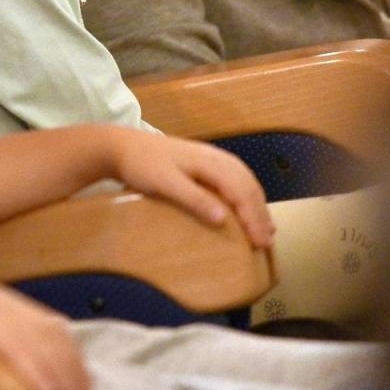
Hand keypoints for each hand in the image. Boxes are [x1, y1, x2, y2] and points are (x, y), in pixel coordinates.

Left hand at [113, 132, 274, 247]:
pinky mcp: (204, 162)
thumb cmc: (141, 165)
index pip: (241, 192)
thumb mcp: (165, 184)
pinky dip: (246, 195)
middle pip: (248, 185)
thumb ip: (193, 199)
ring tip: (265, 228)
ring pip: (244, 180)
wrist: (122, 146)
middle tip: (267, 242)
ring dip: (256, 204)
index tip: (261, 243)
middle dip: (260, 213)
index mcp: (210, 162)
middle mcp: (216, 158)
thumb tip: (223, 219)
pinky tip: (245, 207)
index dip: (253, 218)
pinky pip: (234, 178)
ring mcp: (211, 157)